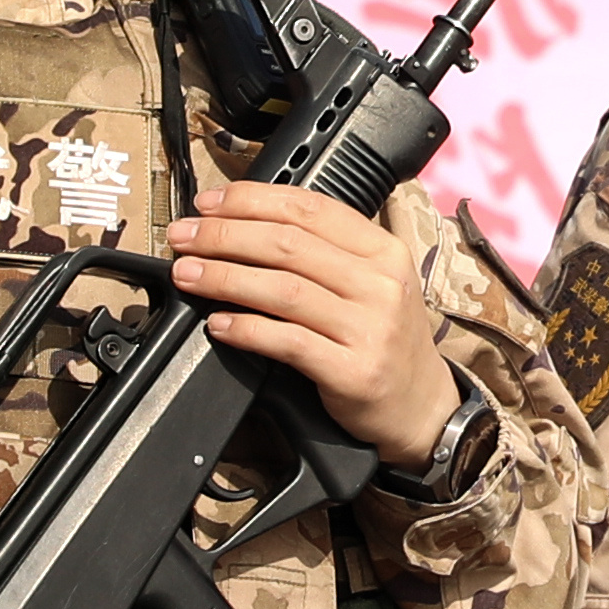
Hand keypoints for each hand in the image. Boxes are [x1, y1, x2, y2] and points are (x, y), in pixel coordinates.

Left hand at [166, 181, 457, 467]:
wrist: (423, 407)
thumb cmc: (384, 339)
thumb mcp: (373, 283)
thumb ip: (324, 253)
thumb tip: (245, 226)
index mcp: (383, 250)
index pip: (309, 207)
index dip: (251, 200)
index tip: (209, 205)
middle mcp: (380, 283)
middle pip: (288, 244)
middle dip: (224, 236)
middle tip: (185, 238)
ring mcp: (370, 328)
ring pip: (283, 289)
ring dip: (225, 278)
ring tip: (189, 275)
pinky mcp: (353, 371)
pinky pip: (288, 342)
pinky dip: (246, 329)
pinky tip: (219, 324)